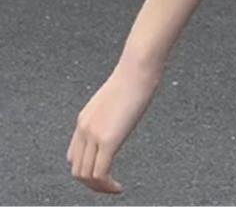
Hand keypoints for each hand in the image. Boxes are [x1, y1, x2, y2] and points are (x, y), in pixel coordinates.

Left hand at [66, 58, 160, 193]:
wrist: (138, 68)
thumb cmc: (134, 77)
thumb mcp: (115, 99)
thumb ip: (111, 114)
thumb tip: (121, 119)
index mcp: (84, 119)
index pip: (74, 155)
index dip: (85, 169)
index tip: (102, 173)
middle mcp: (84, 129)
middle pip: (77, 169)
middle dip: (92, 183)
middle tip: (108, 185)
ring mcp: (94, 134)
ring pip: (86, 175)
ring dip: (99, 188)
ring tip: (113, 189)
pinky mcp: (108, 139)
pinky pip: (100, 173)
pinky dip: (107, 186)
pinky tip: (118, 187)